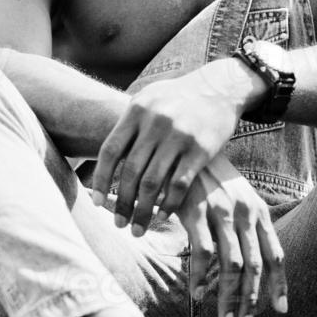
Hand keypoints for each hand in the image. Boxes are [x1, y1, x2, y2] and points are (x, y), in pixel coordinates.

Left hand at [91, 61, 262, 233]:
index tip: (97, 203)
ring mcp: (179, 136)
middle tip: (119, 225)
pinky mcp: (201, 149)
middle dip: (122, 203)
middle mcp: (156, 123)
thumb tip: (101, 154)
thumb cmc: (176, 98)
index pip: (110, 151)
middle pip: (131, 171)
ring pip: (153, 183)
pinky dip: (169, 204)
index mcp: (137, 111)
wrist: (219, 87)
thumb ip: (126, 124)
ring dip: (143, 211)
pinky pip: (180, 184)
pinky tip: (163, 216)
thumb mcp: (147, 99)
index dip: (101, 180)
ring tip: (137, 229)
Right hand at [176, 155, 287, 316]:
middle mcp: (244, 213)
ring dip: (229, 298)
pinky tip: (197, 297)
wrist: (185, 145)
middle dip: (252, 301)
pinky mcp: (195, 211)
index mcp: (258, 212)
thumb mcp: (237, 196)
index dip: (279, 285)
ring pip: (232, 265)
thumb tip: (251, 261)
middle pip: (255, 267)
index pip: (275, 255)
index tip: (279, 311)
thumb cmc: (210, 176)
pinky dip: (201, 279)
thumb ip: (246, 225)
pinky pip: (203, 253)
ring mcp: (221, 212)